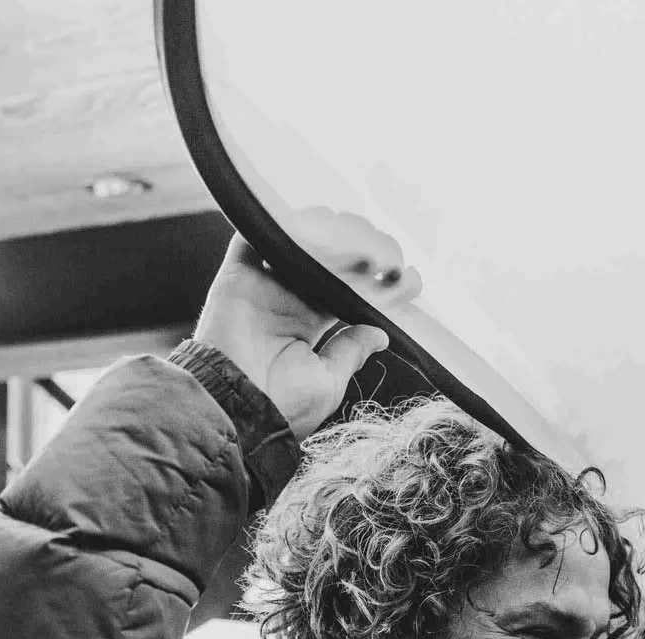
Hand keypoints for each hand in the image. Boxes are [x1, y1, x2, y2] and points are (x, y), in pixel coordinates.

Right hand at [192, 210, 420, 438]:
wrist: (234, 409)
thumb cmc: (280, 407)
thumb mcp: (327, 383)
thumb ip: (350, 352)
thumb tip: (380, 333)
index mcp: (309, 325)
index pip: (348, 292)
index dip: (378, 282)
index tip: (410, 278)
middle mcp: (288, 300)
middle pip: (327, 258)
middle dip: (360, 247)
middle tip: (385, 253)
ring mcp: (264, 284)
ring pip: (299, 240)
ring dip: (328, 229)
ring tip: (357, 235)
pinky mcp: (239, 274)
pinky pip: (257, 235)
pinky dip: (282, 223)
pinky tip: (315, 225)